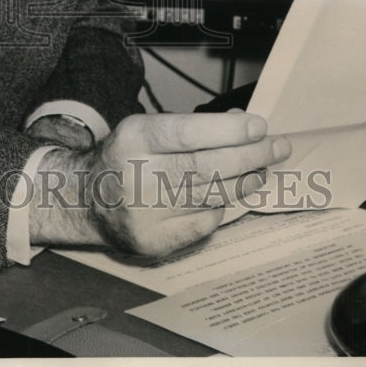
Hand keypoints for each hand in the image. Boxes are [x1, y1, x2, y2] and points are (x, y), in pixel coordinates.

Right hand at [29, 112, 291, 257]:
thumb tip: (244, 125)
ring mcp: (147, 213)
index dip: (228, 130)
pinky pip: (205, 223)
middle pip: (206, 166)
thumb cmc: (127, 156)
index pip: (188, 133)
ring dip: (245, 180)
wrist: (88, 201)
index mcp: (134, 140)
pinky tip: (228, 193)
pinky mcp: (156, 241)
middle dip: (250, 155)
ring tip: (262, 169)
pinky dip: (221, 206)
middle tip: (278, 147)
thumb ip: (190, 127)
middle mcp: (138, 176)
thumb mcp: (146, 129)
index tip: (258, 126)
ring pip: (212, 195)